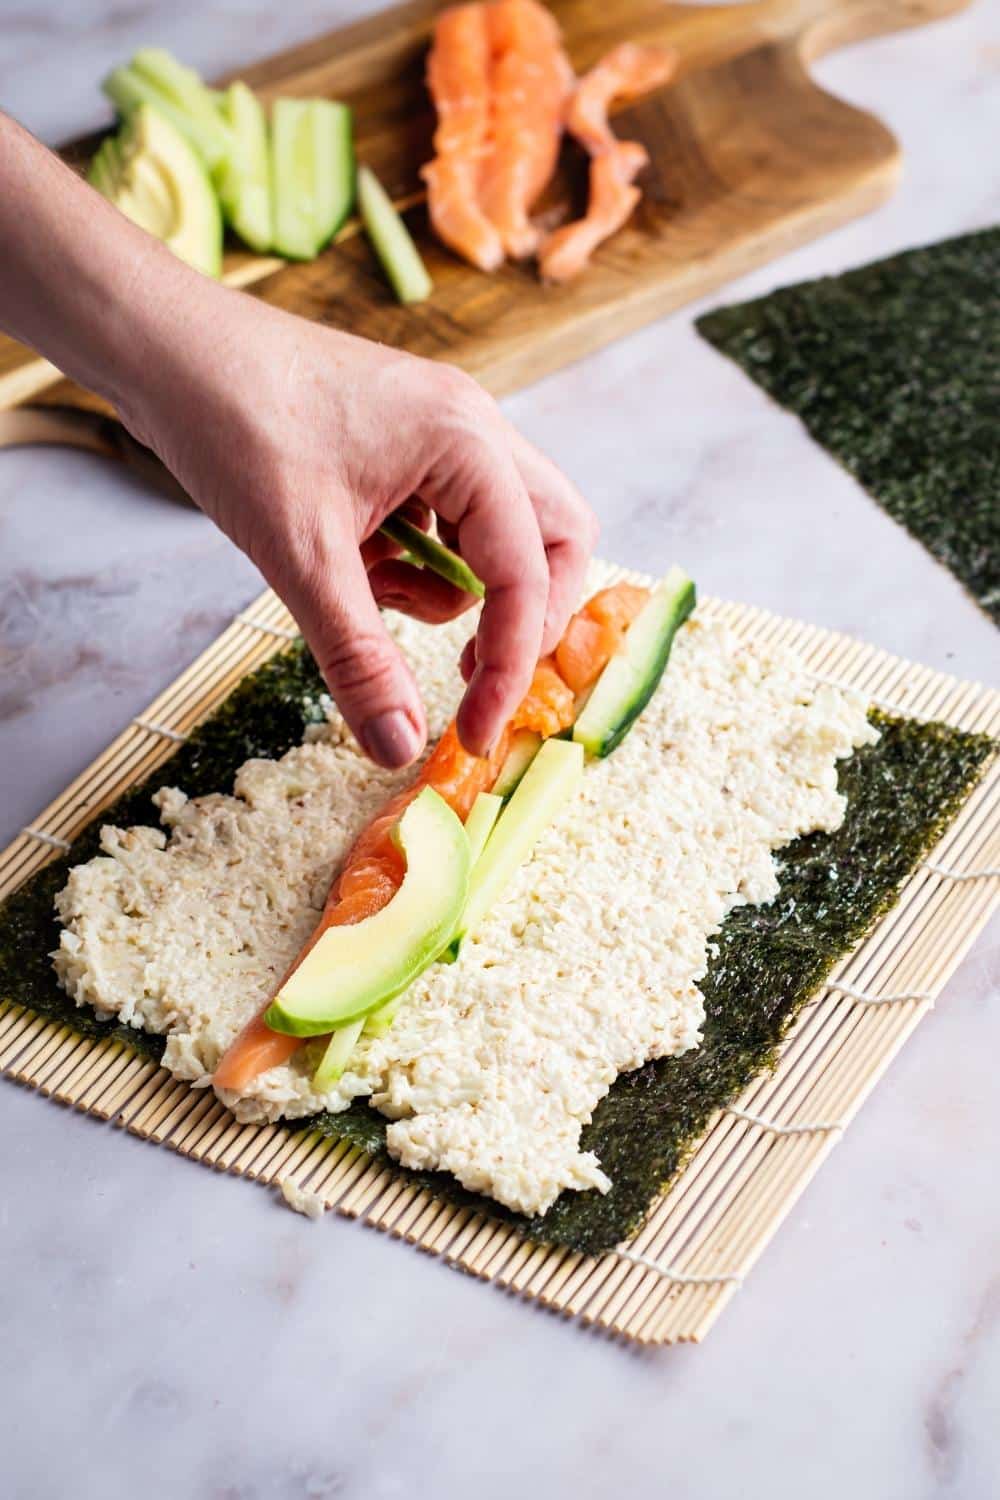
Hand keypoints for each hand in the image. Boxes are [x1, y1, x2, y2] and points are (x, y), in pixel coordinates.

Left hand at [119, 296, 597, 768]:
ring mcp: (444, 432)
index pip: (529, 573)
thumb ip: (359, 658)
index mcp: (467, 441)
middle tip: (471, 671)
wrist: (164, 347)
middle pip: (554, 540)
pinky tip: (355, 562)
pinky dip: (415, 562)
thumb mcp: (301, 557)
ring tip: (374, 593)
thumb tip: (401, 747)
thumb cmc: (233, 423)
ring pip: (500, 534)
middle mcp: (473, 429)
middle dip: (524, 616)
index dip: (511, 664)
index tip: (474, 732)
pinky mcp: (409, 444)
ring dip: (452, 589)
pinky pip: (448, 521)